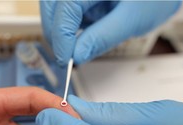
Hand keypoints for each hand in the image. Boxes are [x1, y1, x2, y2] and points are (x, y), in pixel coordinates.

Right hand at [40, 1, 180, 64]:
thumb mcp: (130, 20)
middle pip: (52, 6)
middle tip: (65, 56)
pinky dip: (70, 25)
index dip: (62, 38)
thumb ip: (101, 38)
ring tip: (74, 46)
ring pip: (55, 8)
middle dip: (55, 33)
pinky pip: (67, 10)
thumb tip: (76, 56)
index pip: (65, 9)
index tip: (66, 60)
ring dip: (60, 30)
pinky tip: (82, 34)